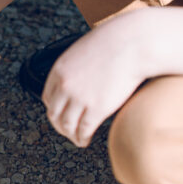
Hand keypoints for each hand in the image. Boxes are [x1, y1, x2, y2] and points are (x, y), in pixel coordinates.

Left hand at [42, 13, 148, 146]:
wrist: (134, 43)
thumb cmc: (116, 42)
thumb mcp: (84, 50)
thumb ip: (77, 66)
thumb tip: (81, 75)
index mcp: (59, 71)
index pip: (48, 98)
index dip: (54, 109)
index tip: (60, 114)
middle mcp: (65, 86)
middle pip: (54, 114)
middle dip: (59, 126)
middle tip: (66, 132)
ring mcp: (80, 98)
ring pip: (67, 125)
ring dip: (70, 135)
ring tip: (76, 139)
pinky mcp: (97, 108)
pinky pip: (84, 129)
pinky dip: (81, 138)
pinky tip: (84, 141)